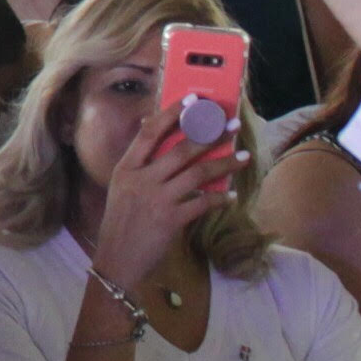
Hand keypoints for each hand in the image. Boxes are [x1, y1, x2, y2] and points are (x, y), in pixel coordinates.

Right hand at [79, 102, 241, 294]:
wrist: (117, 260)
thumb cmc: (121, 222)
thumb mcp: (122, 188)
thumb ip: (138, 163)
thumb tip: (149, 128)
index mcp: (127, 167)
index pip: (151, 131)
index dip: (173, 113)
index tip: (194, 100)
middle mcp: (142, 179)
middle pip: (182, 149)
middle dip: (212, 134)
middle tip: (232, 125)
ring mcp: (157, 199)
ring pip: (198, 173)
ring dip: (225, 163)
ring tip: (244, 157)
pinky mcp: (171, 220)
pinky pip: (202, 203)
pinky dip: (219, 199)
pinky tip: (231, 196)